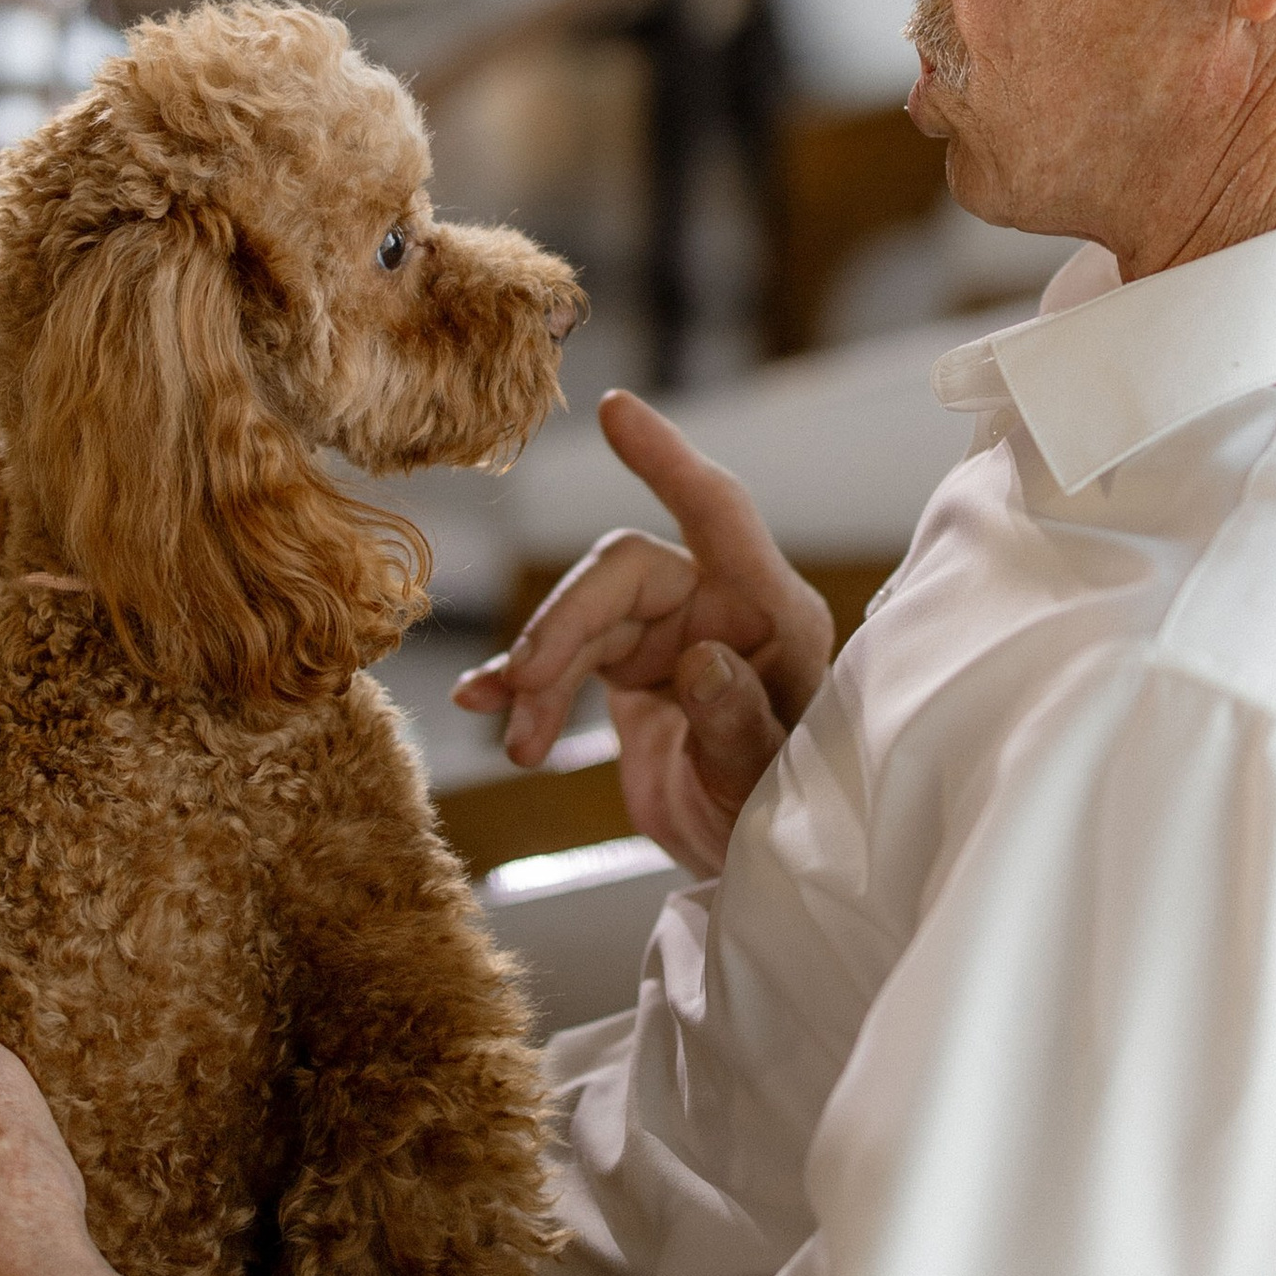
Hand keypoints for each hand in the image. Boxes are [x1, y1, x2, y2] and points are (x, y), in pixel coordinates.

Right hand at [453, 389, 833, 876]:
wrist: (758, 865)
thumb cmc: (789, 812)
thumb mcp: (769, 780)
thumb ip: (739, 723)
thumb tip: (700, 662)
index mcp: (773, 612)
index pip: (718, 512)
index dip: (667, 461)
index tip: (615, 410)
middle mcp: (719, 605)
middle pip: (620, 573)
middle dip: (565, 625)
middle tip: (529, 691)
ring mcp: (670, 633)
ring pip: (582, 619)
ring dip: (538, 673)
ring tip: (519, 740)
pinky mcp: (630, 669)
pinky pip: (563, 657)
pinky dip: (523, 681)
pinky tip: (485, 701)